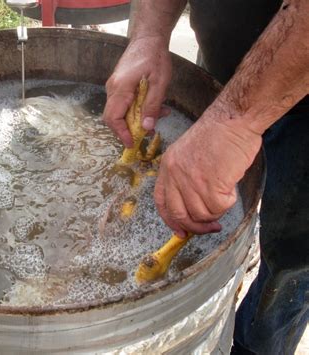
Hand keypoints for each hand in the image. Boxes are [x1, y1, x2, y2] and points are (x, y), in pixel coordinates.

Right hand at [103, 36, 171, 146]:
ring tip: (157, 119)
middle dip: (128, 130)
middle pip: (113, 118)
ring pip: (119, 112)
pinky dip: (135, 111)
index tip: (131, 143)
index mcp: (121, 88)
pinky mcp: (119, 86)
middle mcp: (113, 89)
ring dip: (135, 120)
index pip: (113, 118)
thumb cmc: (155, 57)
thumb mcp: (160, 82)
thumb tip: (147, 127)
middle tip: (144, 136)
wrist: (148, 38)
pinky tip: (153, 109)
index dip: (121, 133)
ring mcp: (114, 87)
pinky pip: (123, 104)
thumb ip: (153, 105)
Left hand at [154, 111, 261, 235]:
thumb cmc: (217, 134)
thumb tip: (193, 207)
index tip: (181, 232)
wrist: (232, 120)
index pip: (161, 201)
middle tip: (211, 227)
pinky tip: (231, 189)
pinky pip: (219, 208)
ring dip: (216, 212)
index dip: (170, 220)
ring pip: (201, 214)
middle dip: (195, 226)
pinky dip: (228, 203)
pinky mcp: (210, 184)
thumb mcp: (188, 153)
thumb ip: (185, 177)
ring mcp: (191, 180)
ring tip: (225, 196)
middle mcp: (175, 175)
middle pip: (179, 214)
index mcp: (167, 167)